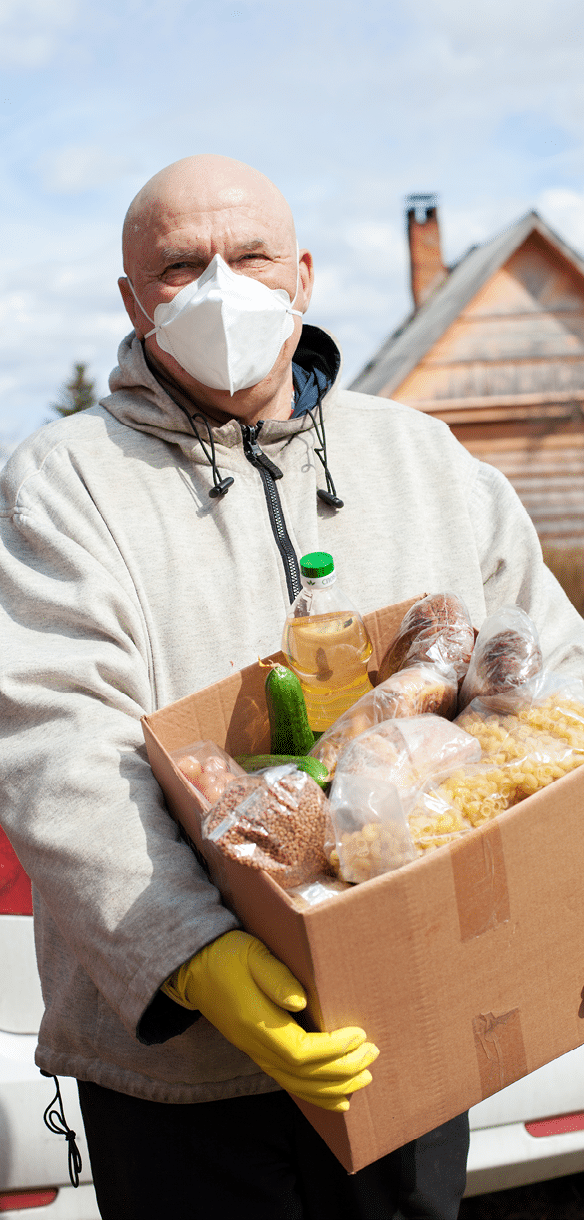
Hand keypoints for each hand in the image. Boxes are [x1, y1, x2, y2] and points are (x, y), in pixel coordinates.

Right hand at [163, 930, 377, 1110]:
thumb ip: (276, 976)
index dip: (335, 1050)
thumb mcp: (252, 954)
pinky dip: (315, 1092)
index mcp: (257, 1024)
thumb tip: (300, 1001)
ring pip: (297, 1085)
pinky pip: (288, 1081)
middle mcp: (256, 1046)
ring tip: (363, 1079)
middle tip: (372, 1057)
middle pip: (304, 1075)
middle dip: (342, 1071)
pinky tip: (336, 1096)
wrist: (192, 967)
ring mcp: (254, 1052)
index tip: (360, 1035)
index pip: (303, 1053)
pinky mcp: (255, 1050)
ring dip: (333, 1087)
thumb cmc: (226, 955)